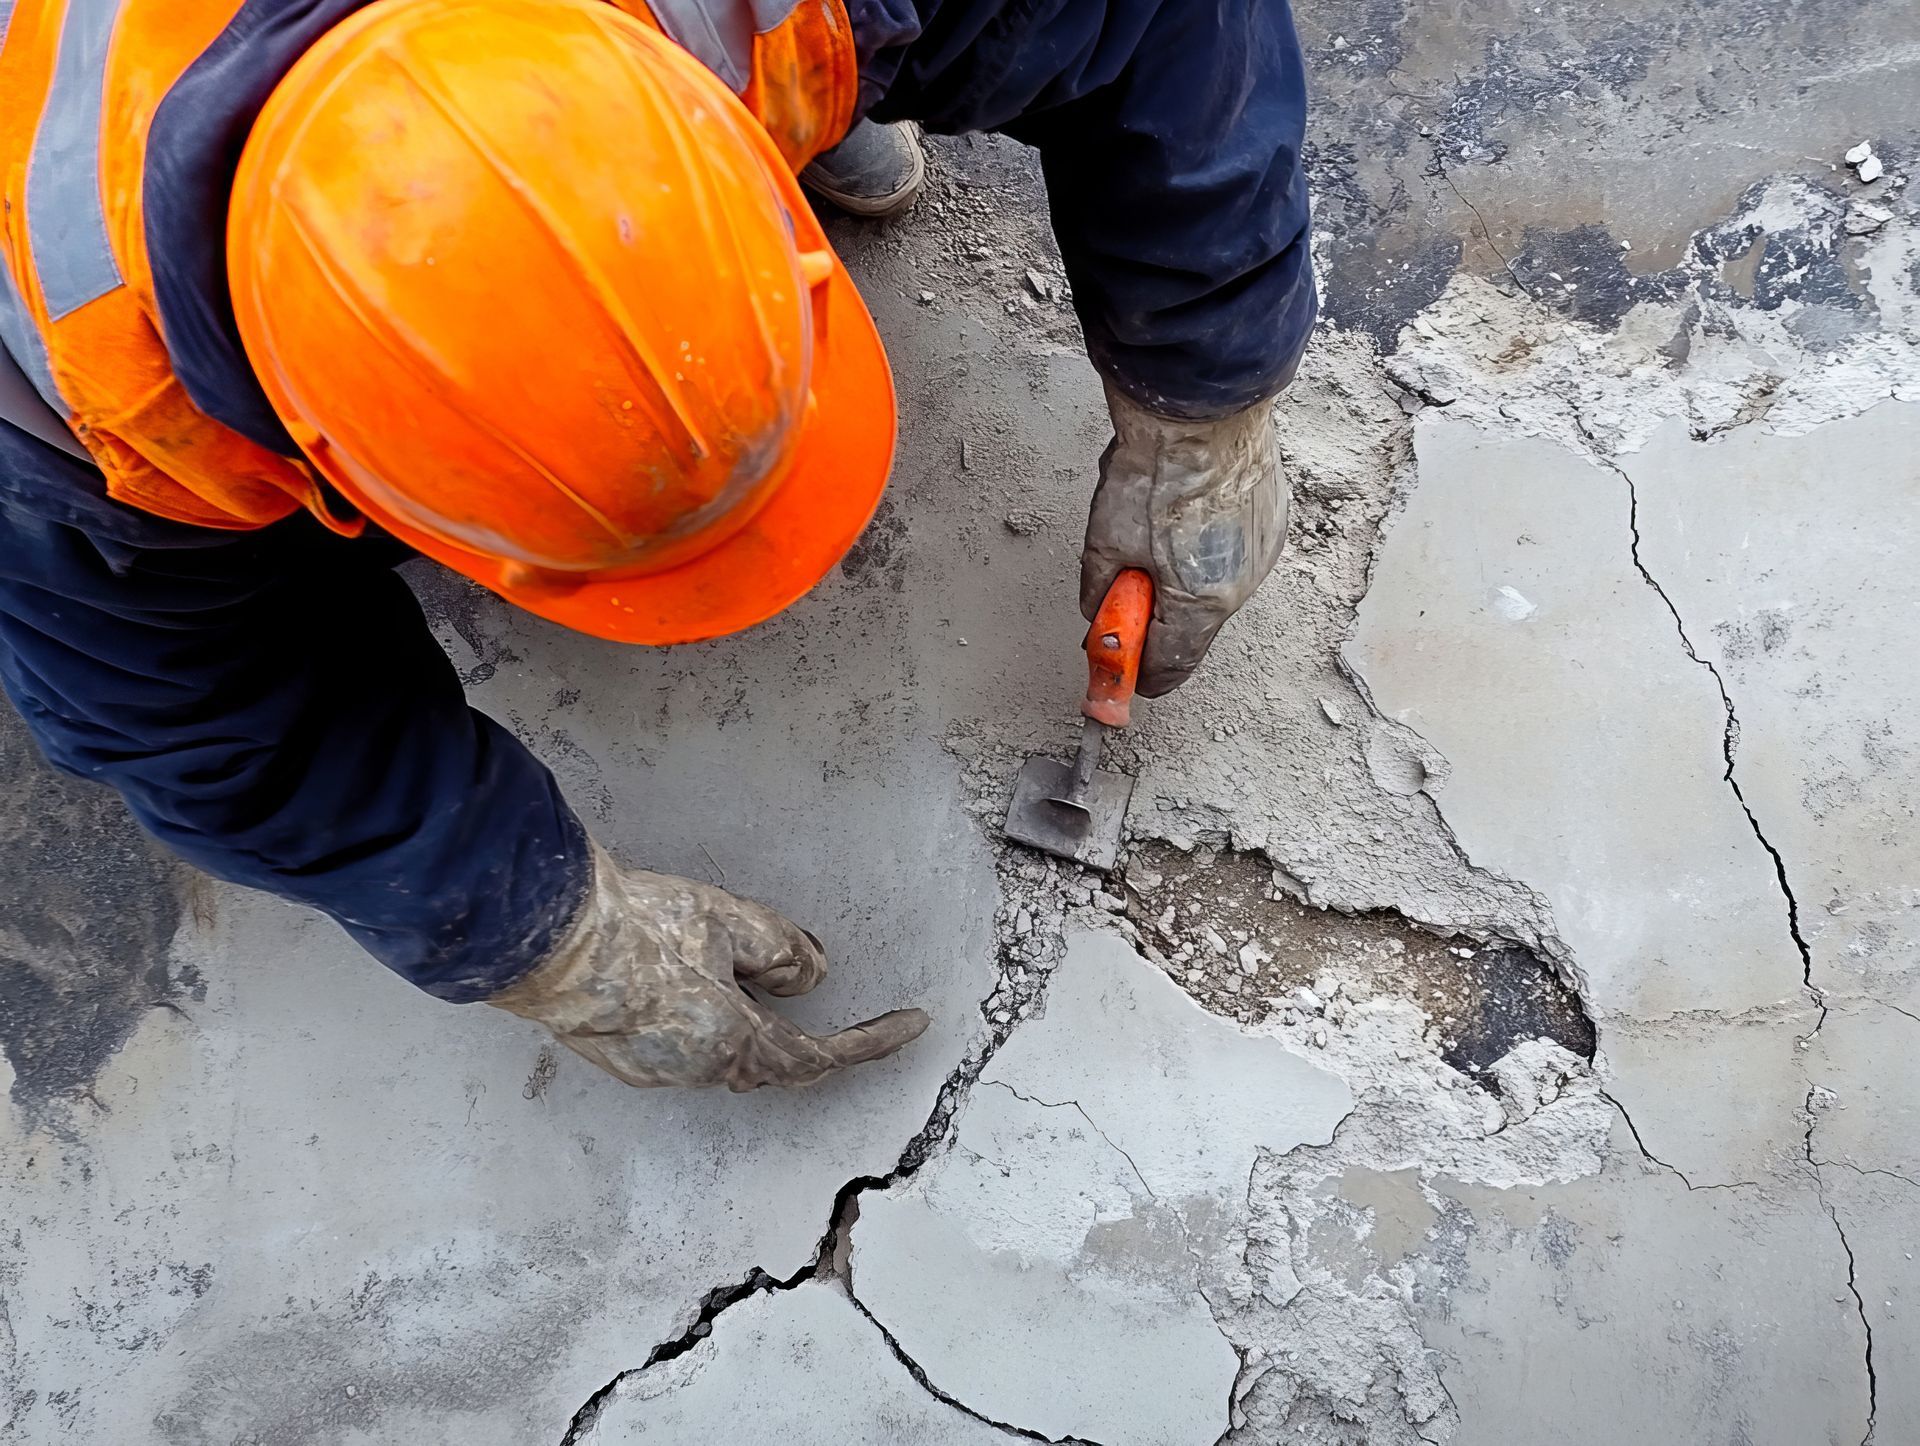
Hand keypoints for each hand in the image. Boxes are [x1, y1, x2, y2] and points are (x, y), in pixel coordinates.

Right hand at [488, 841, 929, 1089]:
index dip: (874, 1042)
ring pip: (726, 1055)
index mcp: (733, 1046)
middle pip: (773, 1063)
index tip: (914, 1026)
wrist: (548, 939)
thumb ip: (784, 952)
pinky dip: (713, 1022)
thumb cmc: (639, 929)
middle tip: (844, 1012)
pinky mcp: (620, 1053)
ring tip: (763, 983)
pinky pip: (687, 1045)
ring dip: (754, 1026)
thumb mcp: (732, 924)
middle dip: (811, 1040)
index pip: (822, 1055)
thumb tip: (812, 975)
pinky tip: (703, 988)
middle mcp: (695, 1071)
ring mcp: (652, 1069)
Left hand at [1079, 382, 1287, 694]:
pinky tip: (1188, 512)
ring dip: (1184, 577)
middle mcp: (1242, 587)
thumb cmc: (1155, 471)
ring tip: (1159, 529)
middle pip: (1194, 626)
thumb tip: (1100, 616)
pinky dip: (1208, 547)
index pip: (1171, 667)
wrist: (1200, 407)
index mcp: (1200, 603)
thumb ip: (1102, 594)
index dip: (1139, 671)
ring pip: (1215, 587)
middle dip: (1158, 614)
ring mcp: (1263, 552)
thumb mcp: (1105, 543)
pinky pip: (1235, 551)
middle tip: (1127, 582)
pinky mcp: (1273, 518)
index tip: (1120, 667)